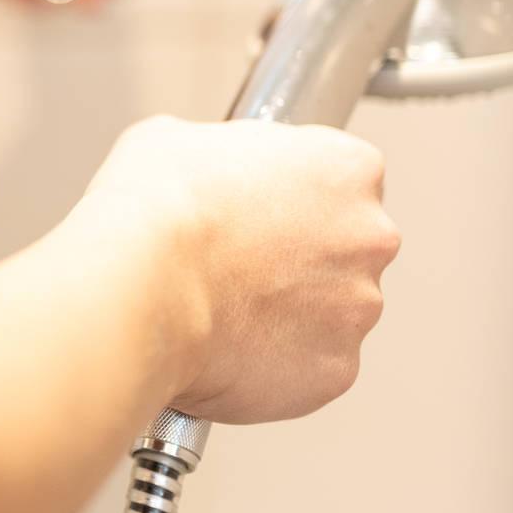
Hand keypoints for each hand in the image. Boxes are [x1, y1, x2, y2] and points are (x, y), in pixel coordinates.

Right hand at [76, 116, 401, 423]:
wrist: (141, 285)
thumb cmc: (157, 207)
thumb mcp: (179, 141)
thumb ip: (227, 154)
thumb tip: (213, 174)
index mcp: (347, 168)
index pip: (342, 179)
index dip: (291, 196)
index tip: (258, 210)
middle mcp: (371, 237)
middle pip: (345, 249)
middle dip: (300, 258)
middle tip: (237, 264)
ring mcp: (358, 308)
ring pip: (331, 312)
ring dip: (289, 313)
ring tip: (222, 310)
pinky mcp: (335, 371)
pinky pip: (310, 367)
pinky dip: (275, 363)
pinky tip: (227, 347)